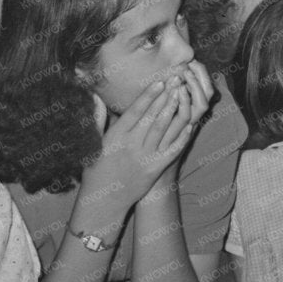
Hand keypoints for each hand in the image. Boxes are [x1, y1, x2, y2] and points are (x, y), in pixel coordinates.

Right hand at [85, 78, 200, 208]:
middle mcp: (132, 144)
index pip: (136, 110)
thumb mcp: (92, 144)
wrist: (104, 201)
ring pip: (164, 128)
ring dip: (175, 110)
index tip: (160, 81)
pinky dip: (181, 136)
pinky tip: (190, 124)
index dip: (149, 94)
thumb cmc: (96, 170)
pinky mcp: (155, 168)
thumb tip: (96, 97)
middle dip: (166, 96)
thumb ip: (97, 119)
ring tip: (182, 94)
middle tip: (176, 80)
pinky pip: (172, 149)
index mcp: (116, 136)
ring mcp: (145, 156)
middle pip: (153, 115)